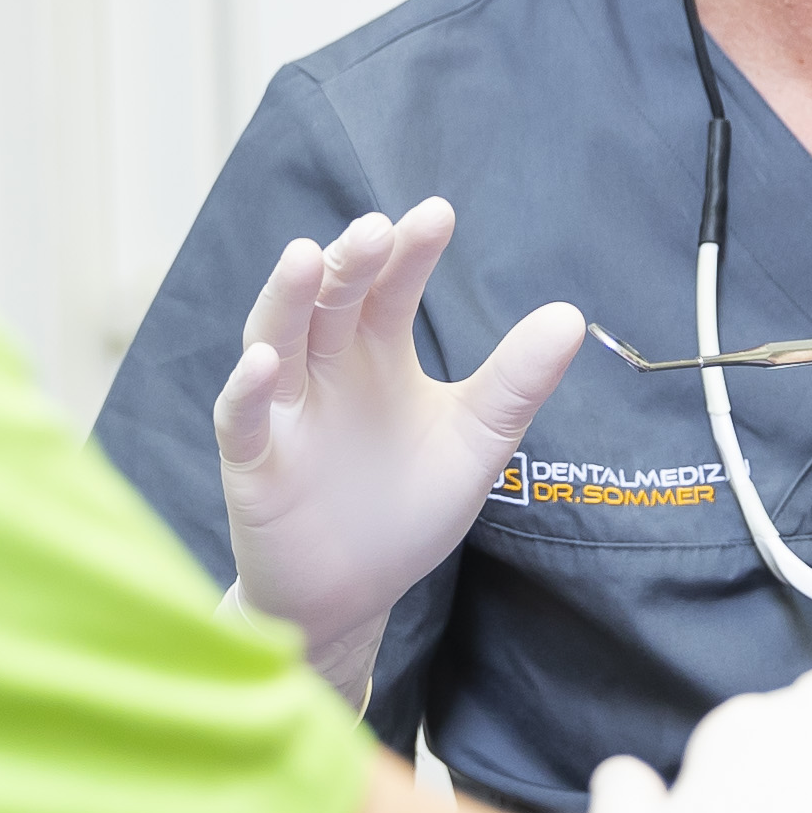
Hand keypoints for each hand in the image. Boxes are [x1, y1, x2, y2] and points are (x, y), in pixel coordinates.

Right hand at [212, 200, 583, 703]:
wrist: (353, 597)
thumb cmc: (406, 510)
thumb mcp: (474, 444)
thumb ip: (514, 383)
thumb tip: (570, 314)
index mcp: (376, 354)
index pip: (390, 289)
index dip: (410, 254)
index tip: (437, 214)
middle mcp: (325, 369)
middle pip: (330, 300)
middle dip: (351, 263)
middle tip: (376, 230)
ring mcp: (284, 411)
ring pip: (275, 339)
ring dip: (286, 299)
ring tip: (305, 257)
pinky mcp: (253, 463)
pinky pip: (242, 420)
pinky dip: (247, 391)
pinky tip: (263, 364)